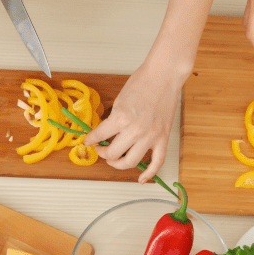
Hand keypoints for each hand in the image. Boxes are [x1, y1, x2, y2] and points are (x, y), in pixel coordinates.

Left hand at [85, 64, 179, 182]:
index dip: (91, 140)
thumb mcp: (120, 99)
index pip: (99, 136)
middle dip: (103, 154)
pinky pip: (156, 163)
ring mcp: (150, 136)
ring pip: (131, 162)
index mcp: (121, 118)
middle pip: (113, 154)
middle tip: (101, 150)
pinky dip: (149, 173)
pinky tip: (141, 179)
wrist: (164, 76)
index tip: (89, 141)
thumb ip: (114, 118)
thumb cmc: (143, 82)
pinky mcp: (162, 139)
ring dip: (119, 164)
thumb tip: (107, 133)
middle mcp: (135, 130)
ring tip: (115, 160)